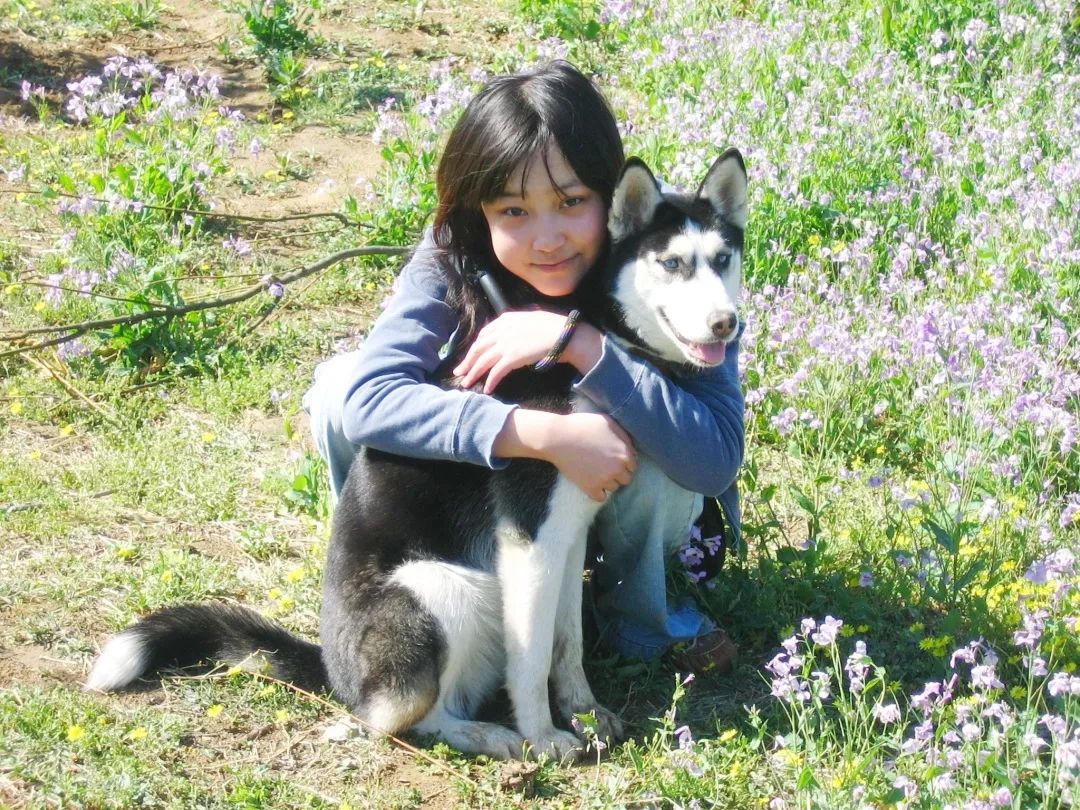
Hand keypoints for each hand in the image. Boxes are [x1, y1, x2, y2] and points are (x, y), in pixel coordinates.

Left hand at [453, 310, 571, 392]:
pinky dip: (490, 381)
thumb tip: (513, 332)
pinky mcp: (512, 358)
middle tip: (459, 372)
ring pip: (482, 361)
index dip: (475, 348)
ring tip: (466, 384)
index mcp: (504, 320)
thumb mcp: (530, 318)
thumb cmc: (552, 327)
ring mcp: (505, 344)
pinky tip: (487, 389)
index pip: (483, 335)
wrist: (563, 334)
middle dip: (467, 362)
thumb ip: (517, 324)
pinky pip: (496, 372)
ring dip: (473, 374)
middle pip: (478, 348)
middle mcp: (501, 331)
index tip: (470, 356)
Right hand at [494, 410, 637, 501]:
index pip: (633, 466)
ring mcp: (604, 480)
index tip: (613, 459)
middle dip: (618, 473)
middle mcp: (618, 469)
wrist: (558, 438)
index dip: (624, 462)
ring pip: (613, 488)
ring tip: (595, 472)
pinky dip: (598, 492)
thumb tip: (632, 448)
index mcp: (625, 453)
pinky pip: (601, 497)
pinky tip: (592, 484)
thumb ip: (624, 436)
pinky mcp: (590, 488)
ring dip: (607, 482)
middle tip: (605, 467)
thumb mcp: (608, 422)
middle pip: (626, 479)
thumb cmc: (582, 426)